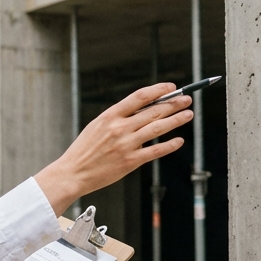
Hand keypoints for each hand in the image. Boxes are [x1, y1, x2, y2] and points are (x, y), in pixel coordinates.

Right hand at [35, 83, 193, 215]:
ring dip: (176, 120)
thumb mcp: (97, 126)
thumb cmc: (84, 150)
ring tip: (187, 115)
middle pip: (153, 111)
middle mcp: (120, 128)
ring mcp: (126, 145)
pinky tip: (178, 140)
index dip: (158, 90)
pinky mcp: (130, 161)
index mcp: (110, 116)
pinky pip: (155, 150)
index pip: (140, 97)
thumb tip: (142, 109)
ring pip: (158, 128)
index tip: (171, 87)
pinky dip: (169, 145)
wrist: (73, 173)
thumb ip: (118, 118)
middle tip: (186, 100)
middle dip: (174, 104)